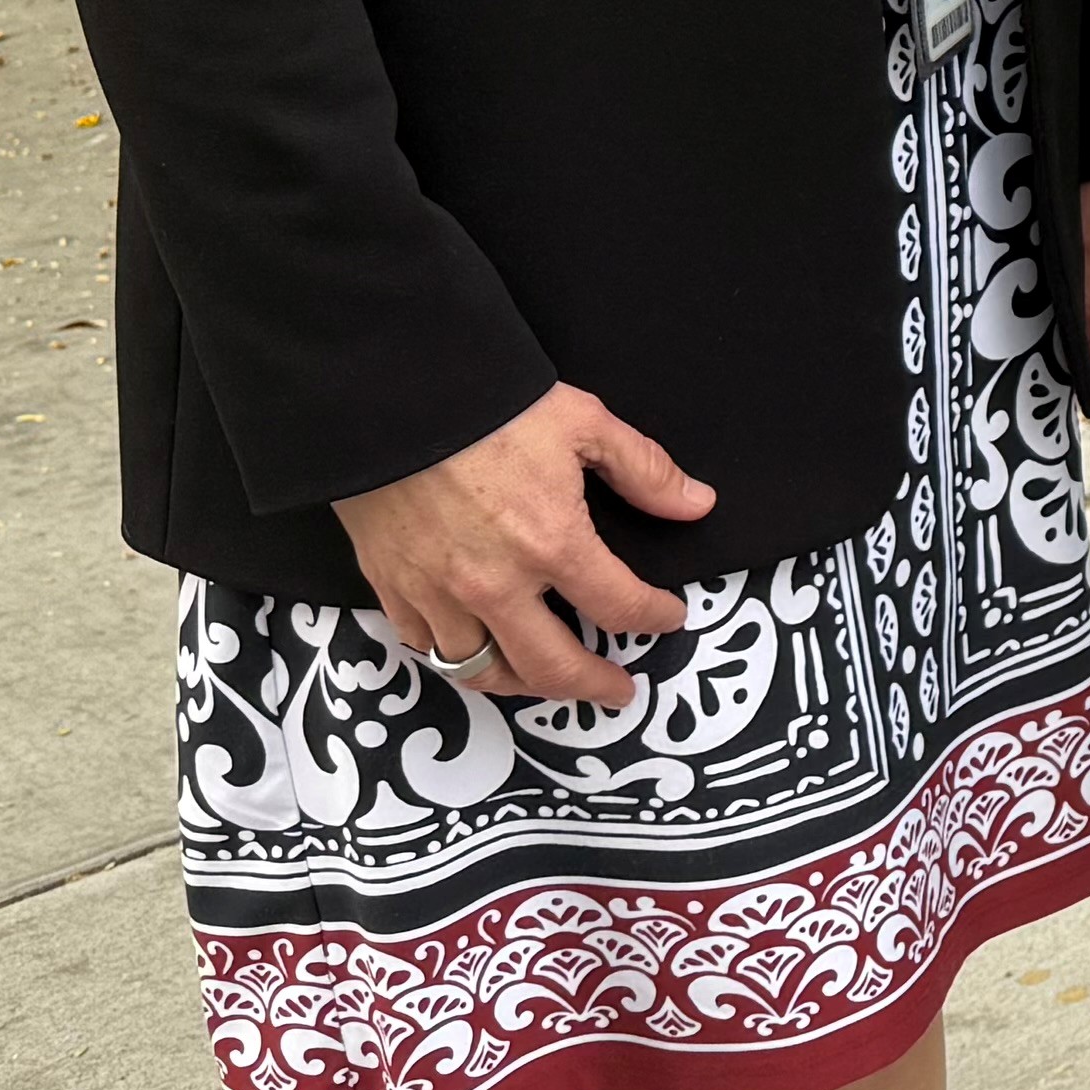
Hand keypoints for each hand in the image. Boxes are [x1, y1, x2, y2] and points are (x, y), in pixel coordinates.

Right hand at [337, 384, 710, 709]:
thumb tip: (696, 503)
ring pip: (484, 672)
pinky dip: (457, 659)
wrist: (393, 398)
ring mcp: (438, 594)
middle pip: (552, 668)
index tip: (667, 618)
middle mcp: (495, 585)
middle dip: (594, 687)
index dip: (653, 618)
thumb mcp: (586, 423)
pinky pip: (427, 649)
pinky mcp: (393, 588)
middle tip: (617, 692)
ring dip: (524, 686)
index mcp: (552, 544)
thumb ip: (645, 470)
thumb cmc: (490, 405)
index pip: (620, 607)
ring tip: (548, 682)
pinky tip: (477, 651)